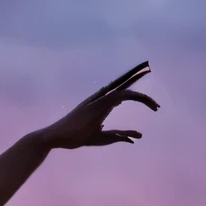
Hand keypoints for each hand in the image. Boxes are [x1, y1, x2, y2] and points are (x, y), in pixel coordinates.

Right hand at [36, 63, 156, 150]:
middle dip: (135, 74)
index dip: (133, 85)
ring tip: (146, 75)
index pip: (121, 91)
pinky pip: (113, 97)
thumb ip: (120, 135)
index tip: (147, 86)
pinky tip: (134, 92)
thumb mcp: (104, 138)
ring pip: (120, 89)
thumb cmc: (78, 137)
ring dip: (134, 84)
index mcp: (103, 103)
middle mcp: (101, 98)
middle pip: (121, 84)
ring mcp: (98, 100)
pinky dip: (125, 93)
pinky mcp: (94, 105)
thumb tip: (136, 137)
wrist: (58, 137)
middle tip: (148, 66)